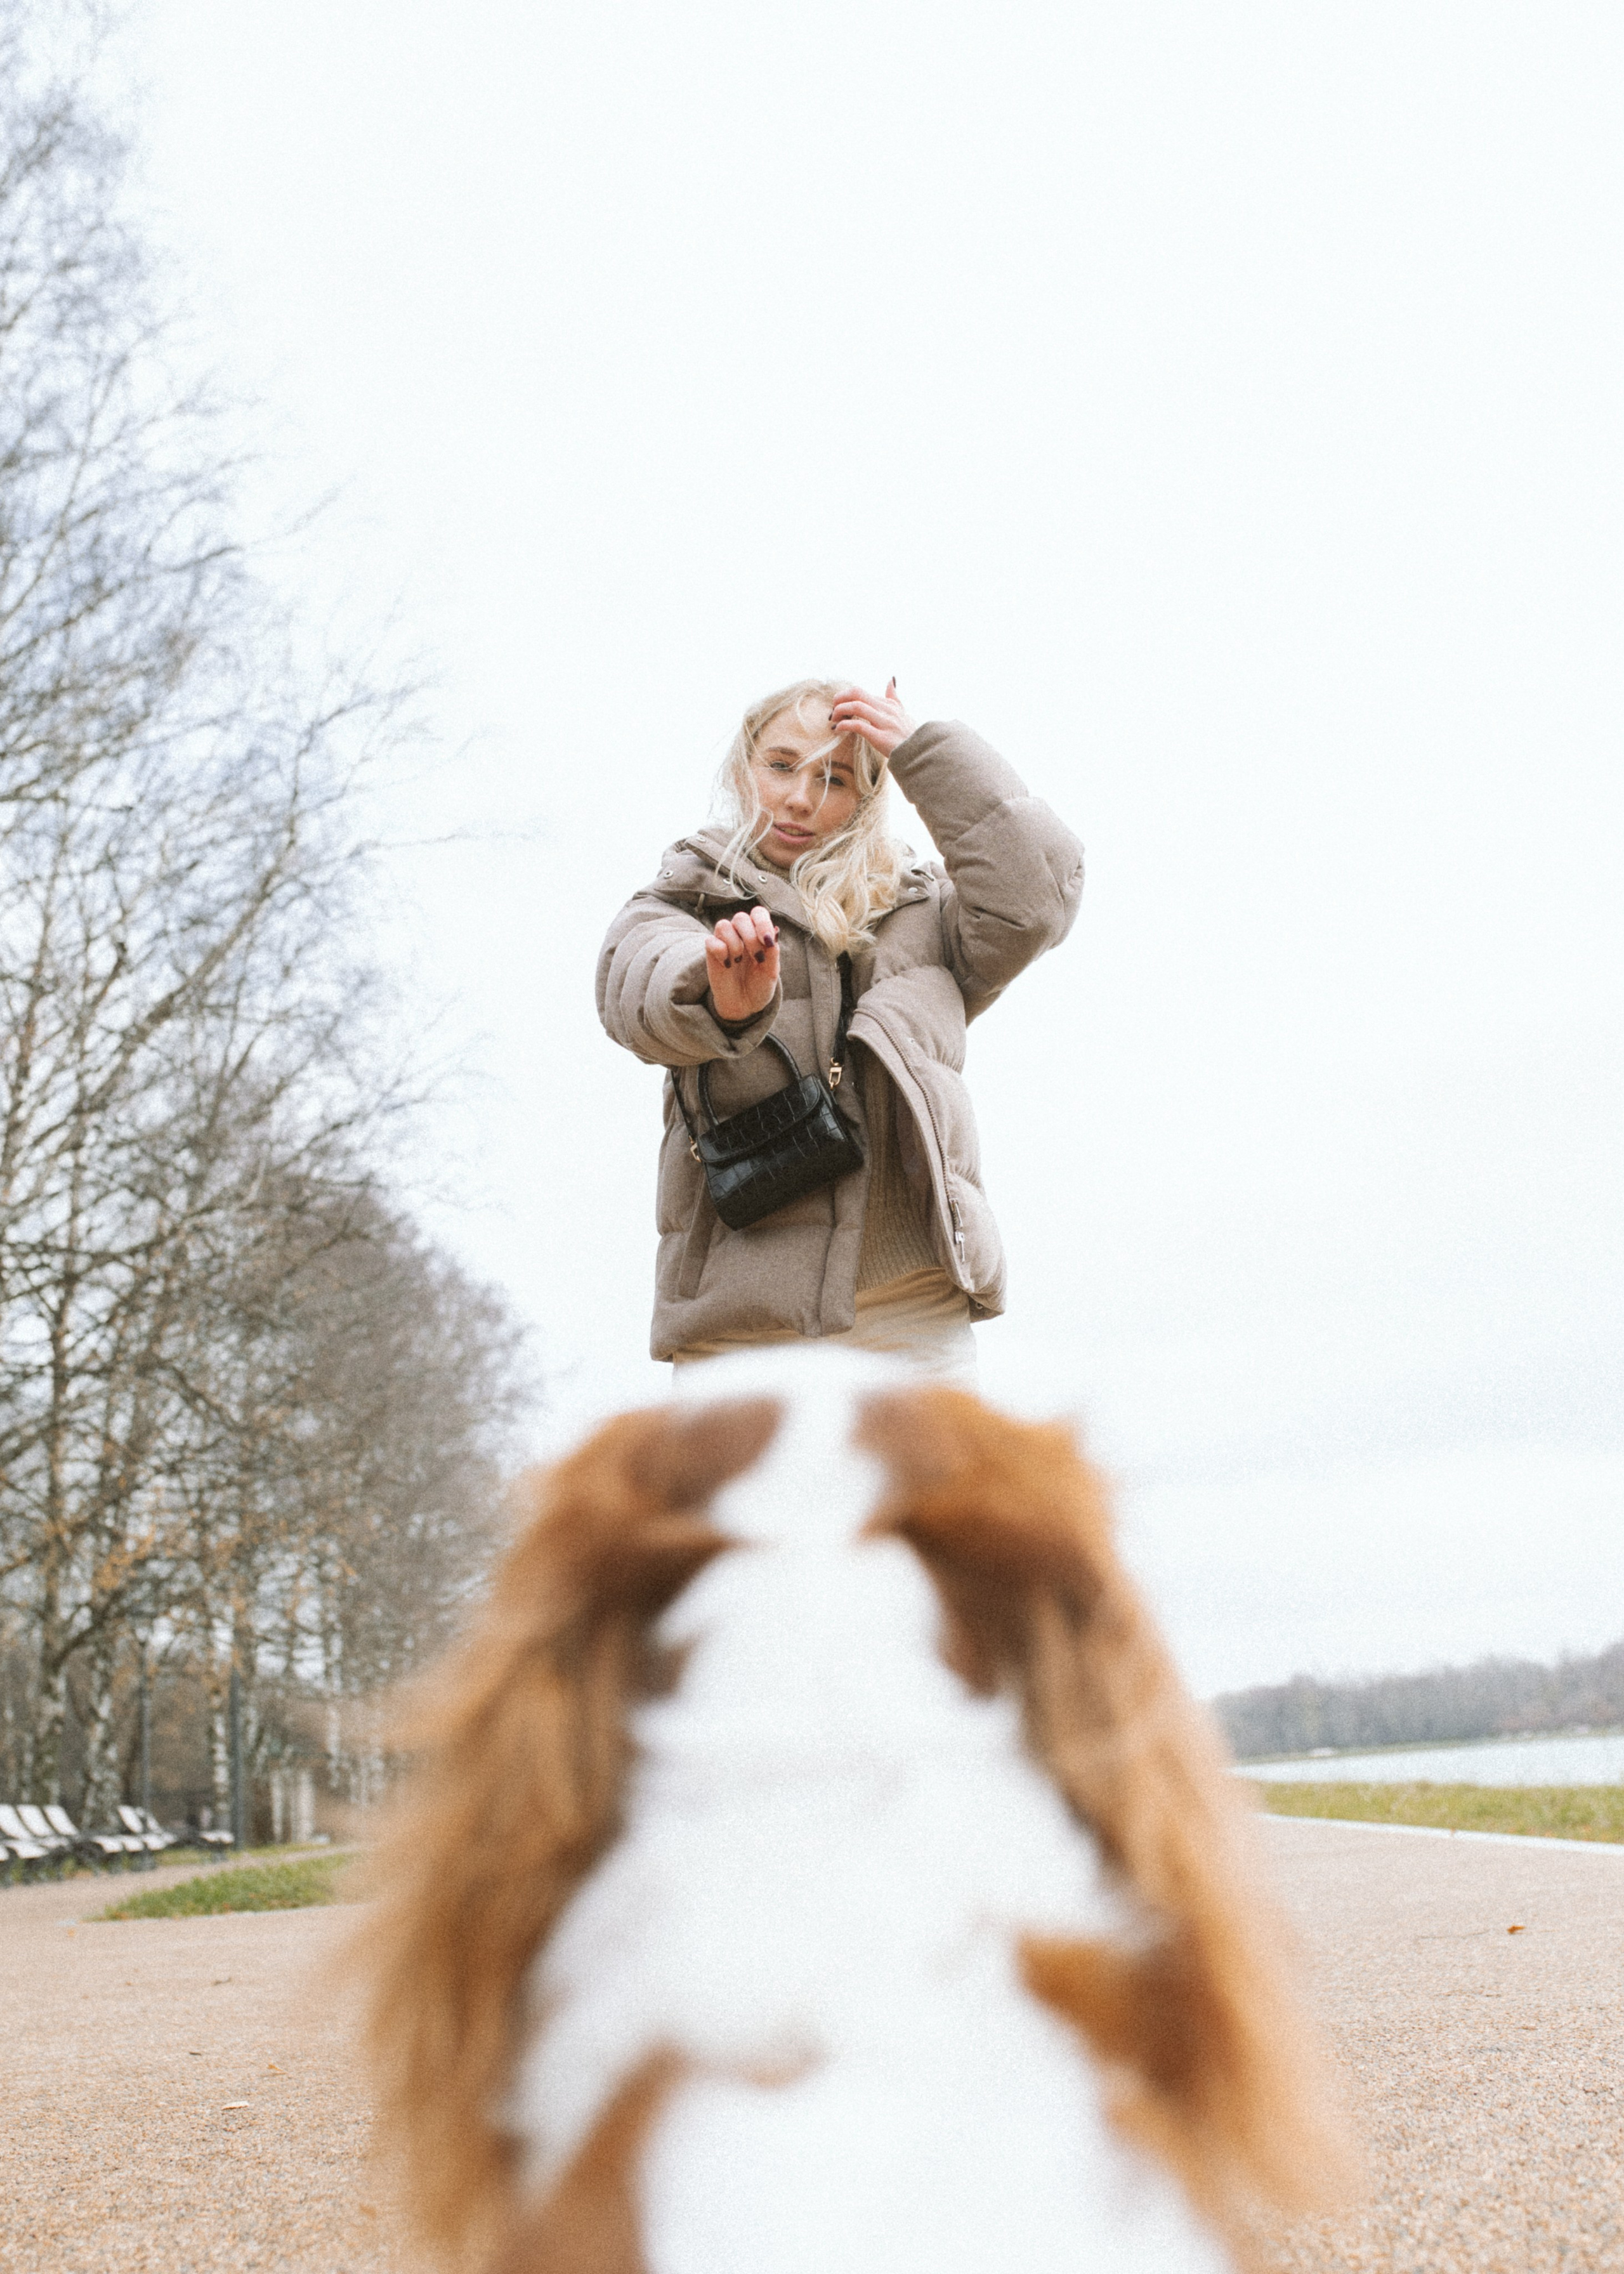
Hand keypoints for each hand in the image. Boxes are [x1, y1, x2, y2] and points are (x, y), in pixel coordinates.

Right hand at [705, 905, 778, 1022]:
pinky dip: (721, 952)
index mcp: (757, 933)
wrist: (744, 1005)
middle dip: (751, 937)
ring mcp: (725, 941)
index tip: (767, 941)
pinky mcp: (711, 952)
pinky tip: (727, 965)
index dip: (762, 922)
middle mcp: (740, 933)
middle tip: (757, 957)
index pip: (758, 913)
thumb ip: (773, 953)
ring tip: (739, 960)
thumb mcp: (771, 972)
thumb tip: (774, 932)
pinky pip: (711, 941)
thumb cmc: (759, 985)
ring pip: (723, 925)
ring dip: (735, 944)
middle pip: (740, 917)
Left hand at [830, 677, 916, 757]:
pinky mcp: (881, 737)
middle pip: (857, 693)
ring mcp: (884, 723)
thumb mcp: (903, 712)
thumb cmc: (910, 735)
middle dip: (839, 699)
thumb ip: (894, 697)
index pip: (860, 692)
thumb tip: (891, 679)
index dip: (845, 698)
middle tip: (833, 711)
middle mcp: (886, 710)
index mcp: (888, 703)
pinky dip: (845, 725)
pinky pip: (859, 725)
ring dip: (840, 711)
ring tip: (834, 720)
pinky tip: (838, 730)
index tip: (839, 707)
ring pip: (856, 706)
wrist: (921, 753)